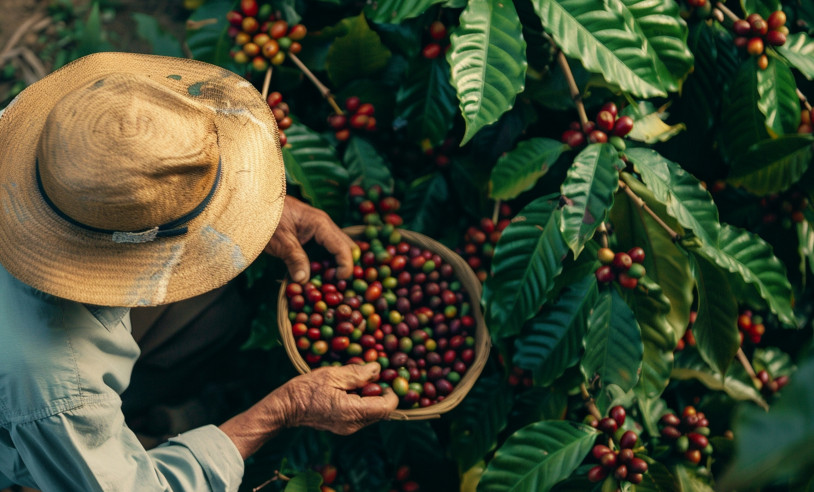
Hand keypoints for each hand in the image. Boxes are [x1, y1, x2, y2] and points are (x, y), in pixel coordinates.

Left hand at [264, 196, 356, 281]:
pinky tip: (317, 274)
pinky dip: (325, 262)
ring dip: (336, 265)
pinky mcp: (310, 234)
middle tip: (336, 283)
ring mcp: (318, 229)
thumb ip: (295, 259)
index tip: (339, 281)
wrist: (252, 204)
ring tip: (326, 281)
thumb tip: (304, 280)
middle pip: (347, 247)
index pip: (343, 248)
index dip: (346, 266)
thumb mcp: (281, 241)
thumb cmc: (266, 218)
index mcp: (320, 224)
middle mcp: (324, 225)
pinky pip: (326, 249)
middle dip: (346, 265)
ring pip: (337, 248)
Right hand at [274, 363, 398, 434]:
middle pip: (382, 412)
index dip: (392, 392)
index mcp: (352, 412)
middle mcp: (353, 425)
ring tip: (357, 382)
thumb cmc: (305, 389)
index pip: (387, 407)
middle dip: (382, 393)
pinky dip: (363, 402)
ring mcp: (348, 428)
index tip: (385, 378)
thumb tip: (378, 369)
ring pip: (373, 414)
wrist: (285, 408)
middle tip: (371, 376)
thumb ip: (358, 373)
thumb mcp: (332, 375)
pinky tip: (350, 390)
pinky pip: (362, 415)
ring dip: (372, 398)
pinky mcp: (343, 427)